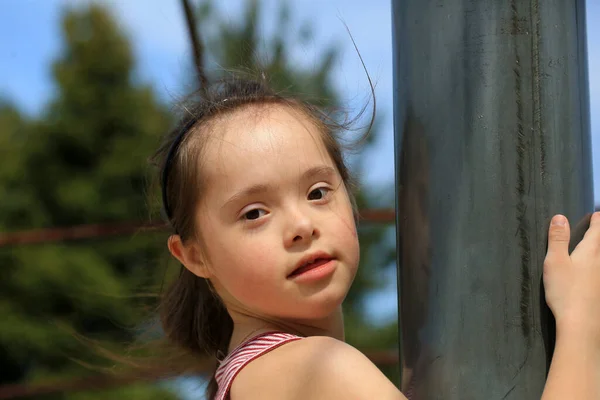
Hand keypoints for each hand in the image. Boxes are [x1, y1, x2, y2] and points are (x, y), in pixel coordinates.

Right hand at [544, 212, 599, 346]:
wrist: (582, 324)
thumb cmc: (565, 290)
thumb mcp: (555, 261)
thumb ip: (558, 239)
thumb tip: (560, 216)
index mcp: (590, 253)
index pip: (596, 231)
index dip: (597, 222)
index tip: (597, 215)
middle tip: (598, 229)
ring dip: (599, 253)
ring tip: (595, 251)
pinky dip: (597, 271)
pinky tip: (593, 276)